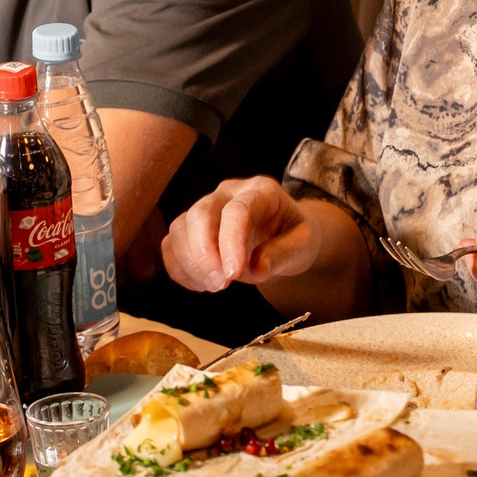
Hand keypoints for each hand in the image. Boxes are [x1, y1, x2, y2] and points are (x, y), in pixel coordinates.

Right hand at [162, 176, 317, 291]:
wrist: (285, 233)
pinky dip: (179, 268)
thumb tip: (257, 268)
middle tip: (222, 285)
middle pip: (200, 213)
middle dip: (204, 254)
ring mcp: (207, 206)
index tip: (233, 274)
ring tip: (216, 286)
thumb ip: (283, 255)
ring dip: (190, 264)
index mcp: (261, 191)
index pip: (237, 210)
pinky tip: (202, 284)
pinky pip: (171, 244)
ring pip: (180, 228)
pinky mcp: (192, 226)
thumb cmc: (295, 236)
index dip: (230, 242)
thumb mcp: (304, 245)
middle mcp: (229, 192)